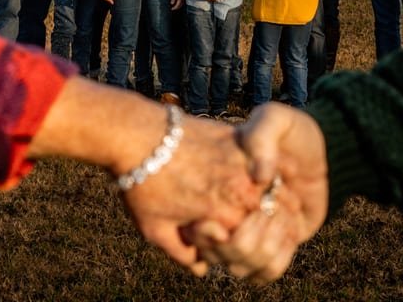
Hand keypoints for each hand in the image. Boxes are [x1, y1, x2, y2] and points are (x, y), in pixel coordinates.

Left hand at [29, 78, 262, 275]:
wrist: (134, 135)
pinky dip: (256, 166)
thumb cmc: (142, 183)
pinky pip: (257, 157)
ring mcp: (239, 160)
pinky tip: (243, 168)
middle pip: (267, 212)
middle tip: (240, 214)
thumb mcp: (155, 229)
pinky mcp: (234, 137)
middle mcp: (239, 188)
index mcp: (224, 214)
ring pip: (268, 184)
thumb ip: (181, 253)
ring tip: (243, 192)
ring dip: (262, 192)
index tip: (227, 236)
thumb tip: (200, 267)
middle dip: (257, 218)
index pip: (253, 238)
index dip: (243, 242)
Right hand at [191, 103, 328, 281]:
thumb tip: (260, 176)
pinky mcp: (277, 246)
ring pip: (241, 269)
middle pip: (218, 257)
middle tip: (263, 208)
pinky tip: (287, 229)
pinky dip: (279, 255)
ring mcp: (253, 235)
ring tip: (277, 213)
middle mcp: (229, 218)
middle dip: (241, 238)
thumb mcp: (274, 120)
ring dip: (262, 244)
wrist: (322, 145)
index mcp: (216, 190)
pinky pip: (268, 272)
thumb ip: (262, 137)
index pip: (195, 230)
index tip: (221, 221)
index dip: (204, 233)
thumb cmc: (291, 131)